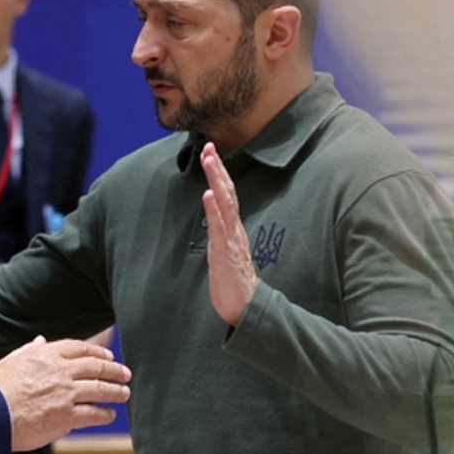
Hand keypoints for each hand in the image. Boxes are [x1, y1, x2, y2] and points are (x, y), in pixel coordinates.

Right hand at [0, 336, 131, 451]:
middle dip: (115, 371)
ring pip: (100, 389)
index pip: (81, 349)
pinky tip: (109, 414)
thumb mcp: (10, 361)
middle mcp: (61, 371)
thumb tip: (40, 340)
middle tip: (125, 374)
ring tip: (124, 393)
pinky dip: (104, 414)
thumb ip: (29, 350)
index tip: (109, 357)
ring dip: (116, 391)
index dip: (99, 353)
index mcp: (47, 355)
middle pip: (97, 367)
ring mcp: (66, 393)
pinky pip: (93, 413)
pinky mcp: (67, 416)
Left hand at [200, 142, 257, 325]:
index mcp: (233, 230)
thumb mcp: (224, 254)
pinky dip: (213, 209)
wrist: (245, 307)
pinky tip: (208, 194)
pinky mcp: (225, 252)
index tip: (211, 153)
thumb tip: (213, 220)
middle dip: (218, 168)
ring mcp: (231, 240)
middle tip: (209, 146)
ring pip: (225, 204)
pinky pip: (219, 227)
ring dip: (216, 180)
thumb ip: (221, 236)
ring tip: (209, 160)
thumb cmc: (234, 283)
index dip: (220, 174)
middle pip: (227, 193)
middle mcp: (234, 230)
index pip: (227, 196)